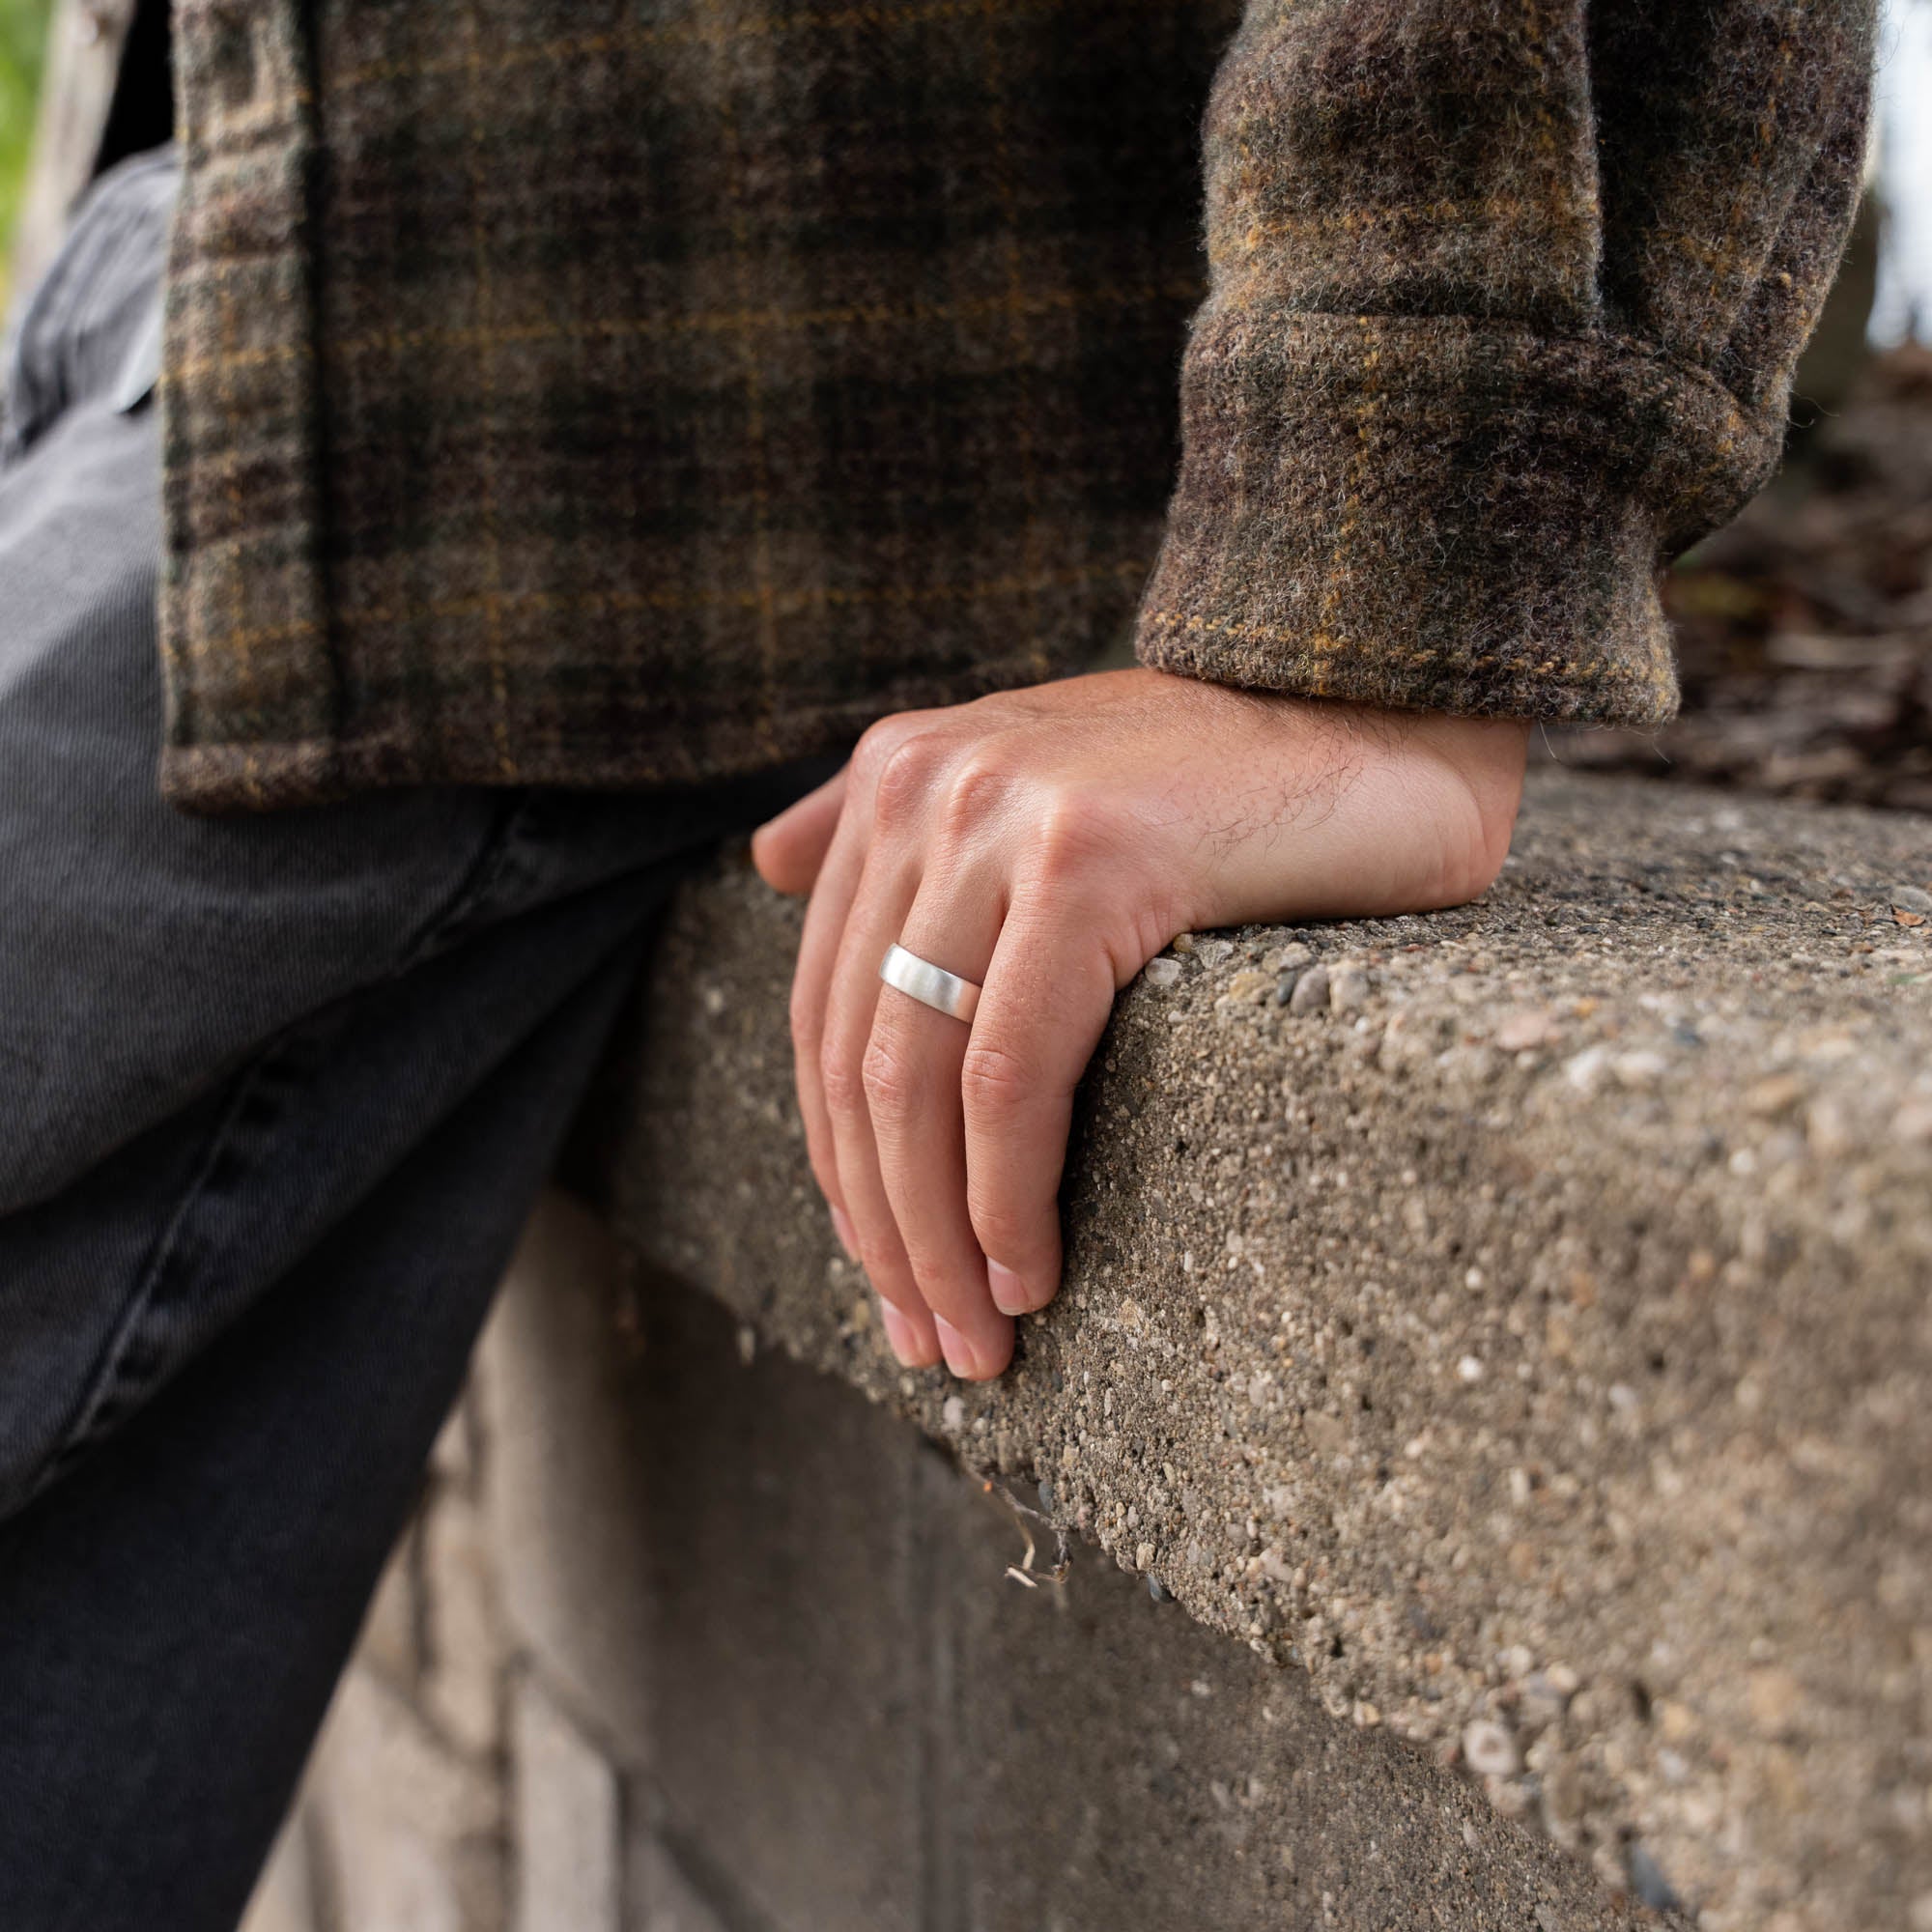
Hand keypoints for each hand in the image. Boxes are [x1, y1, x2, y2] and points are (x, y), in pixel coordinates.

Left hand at [751, 668, 1528, 1380]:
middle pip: (857, 1060)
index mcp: (896, 775)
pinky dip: (1005, 1194)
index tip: (886, 1281)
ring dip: (935, 1239)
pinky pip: (1010, 1072)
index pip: (824, 1014)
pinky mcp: (1087, 858)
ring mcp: (998, 814)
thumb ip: (898, 826)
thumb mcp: (1039, 785)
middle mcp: (927, 786)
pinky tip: (1029, 1270)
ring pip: (917, 1080)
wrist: (1388, 711)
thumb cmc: (1231, 783)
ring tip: (978, 1336)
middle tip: (931, 1341)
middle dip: (882, 1228)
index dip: (845, 1168)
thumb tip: (765, 866)